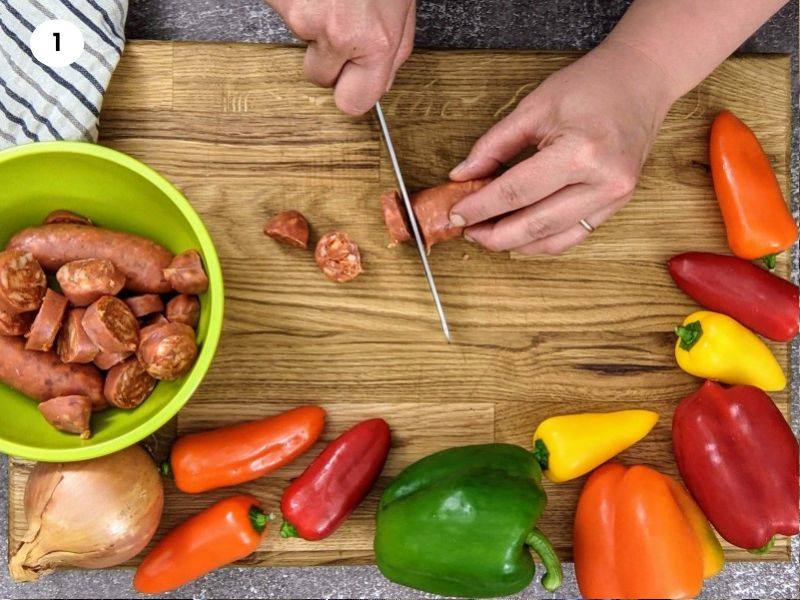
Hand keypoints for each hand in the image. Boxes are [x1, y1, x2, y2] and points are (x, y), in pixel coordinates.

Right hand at [268, 0, 414, 115]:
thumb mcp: (401, 3)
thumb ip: (395, 48)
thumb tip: (382, 82)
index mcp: (377, 39)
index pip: (352, 103)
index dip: (349, 91)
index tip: (349, 83)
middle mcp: (339, 33)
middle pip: (318, 76)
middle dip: (324, 54)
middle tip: (339, 21)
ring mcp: (302, 17)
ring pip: (300, 39)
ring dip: (311, 19)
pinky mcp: (277, 0)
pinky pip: (283, 12)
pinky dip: (293, 1)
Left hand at [448, 40, 675, 254]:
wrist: (641, 81)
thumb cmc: (591, 86)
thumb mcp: (534, 108)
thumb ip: (494, 145)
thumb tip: (462, 176)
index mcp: (581, 152)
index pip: (516, 191)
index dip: (480, 207)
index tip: (456, 213)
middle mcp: (603, 182)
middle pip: (535, 224)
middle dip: (494, 234)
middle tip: (466, 231)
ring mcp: (615, 198)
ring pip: (554, 239)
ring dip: (516, 243)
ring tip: (487, 235)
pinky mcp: (617, 205)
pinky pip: (573, 236)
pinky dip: (542, 241)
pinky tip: (518, 237)